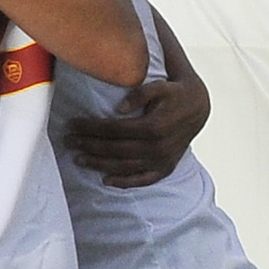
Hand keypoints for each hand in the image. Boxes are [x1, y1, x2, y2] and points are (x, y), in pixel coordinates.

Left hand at [62, 72, 208, 187]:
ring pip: (124, 166)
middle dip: (88, 145)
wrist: (200, 108)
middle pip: (115, 149)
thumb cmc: (175, 93)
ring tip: (78, 159)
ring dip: (99, 164)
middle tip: (68, 141)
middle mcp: (158, 147)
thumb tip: (119, 108)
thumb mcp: (161, 86)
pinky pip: (143, 180)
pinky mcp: (166, 168)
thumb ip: (140, 93)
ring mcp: (162, 160)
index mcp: (156, 126)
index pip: (115, 129)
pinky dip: (124, 182)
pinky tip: (105, 180)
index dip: (92, 127)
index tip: (73, 124)